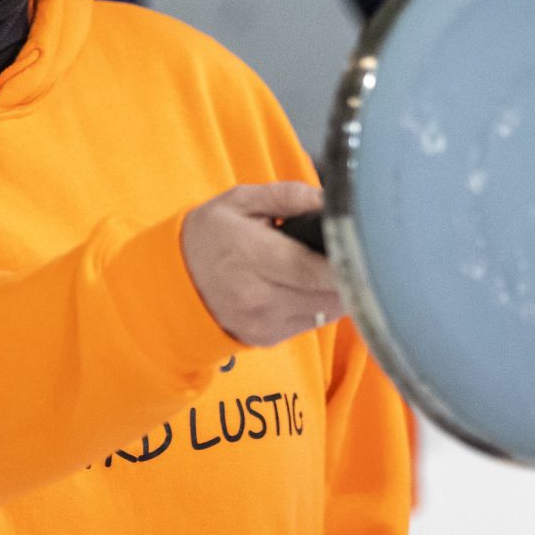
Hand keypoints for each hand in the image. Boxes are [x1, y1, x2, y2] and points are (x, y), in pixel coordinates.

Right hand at [181, 183, 343, 346]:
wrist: (172, 282)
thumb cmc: (208, 236)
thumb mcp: (240, 201)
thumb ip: (287, 196)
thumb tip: (328, 200)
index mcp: (253, 257)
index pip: (319, 270)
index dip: (349, 260)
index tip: (362, 244)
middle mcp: (260, 297)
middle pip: (332, 295)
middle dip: (349, 273)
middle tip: (352, 251)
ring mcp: (265, 323)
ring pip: (329, 312)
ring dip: (337, 290)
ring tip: (327, 266)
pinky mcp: (268, 338)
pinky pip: (312, 323)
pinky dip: (319, 304)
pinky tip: (307, 285)